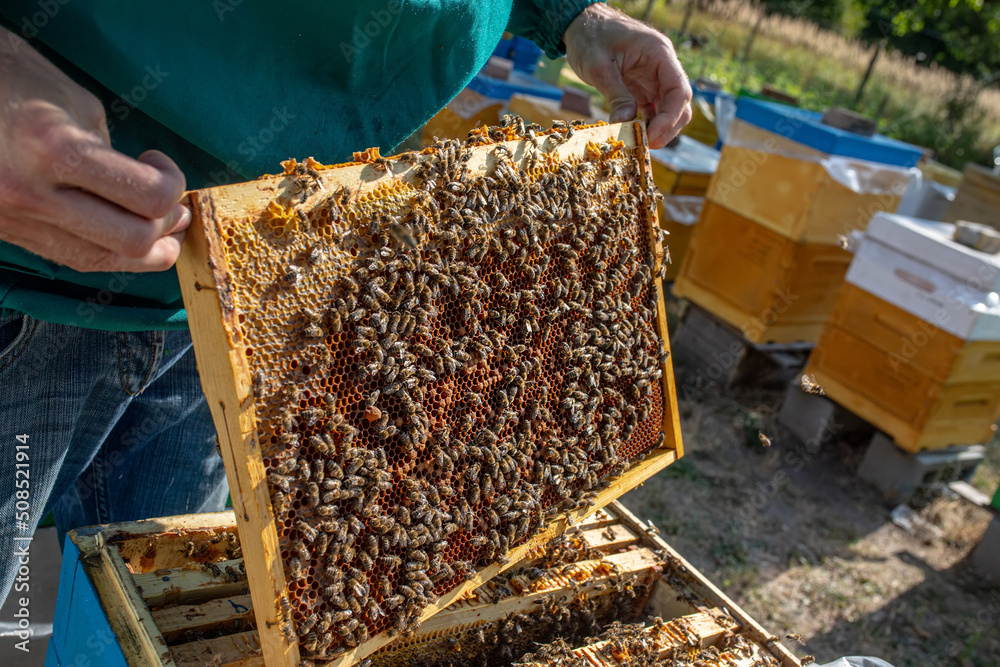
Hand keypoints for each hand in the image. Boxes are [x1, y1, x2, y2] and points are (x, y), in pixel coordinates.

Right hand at [0, 27, 188, 272]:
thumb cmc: (11, 78)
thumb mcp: (74, 101)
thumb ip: (114, 152)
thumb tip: (147, 191)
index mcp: (54, 148)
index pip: (148, 196)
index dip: (172, 184)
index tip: (159, 163)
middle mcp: (32, 194)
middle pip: (133, 240)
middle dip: (165, 224)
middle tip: (171, 205)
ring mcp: (14, 220)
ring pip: (103, 261)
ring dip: (145, 250)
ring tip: (161, 228)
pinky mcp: (6, 232)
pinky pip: (72, 258)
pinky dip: (108, 252)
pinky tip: (123, 235)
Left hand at [564, 3, 692, 148]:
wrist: (581, 24)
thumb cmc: (591, 37)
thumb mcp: (599, 67)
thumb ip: (616, 94)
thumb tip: (626, 123)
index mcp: (659, 53)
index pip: (679, 90)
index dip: (670, 117)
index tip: (652, 135)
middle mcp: (663, 66)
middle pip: (679, 103)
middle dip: (668, 127)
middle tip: (648, 146)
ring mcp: (654, 77)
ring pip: (669, 109)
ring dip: (660, 128)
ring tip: (642, 144)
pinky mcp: (643, 87)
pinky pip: (653, 109)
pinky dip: (648, 124)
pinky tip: (637, 136)